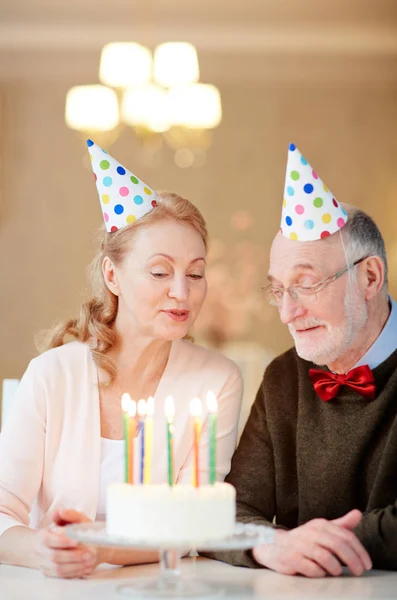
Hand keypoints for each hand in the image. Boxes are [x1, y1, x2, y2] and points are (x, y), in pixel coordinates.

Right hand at [34, 509, 98, 578]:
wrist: (41, 547)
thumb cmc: (58, 531)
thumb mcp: (65, 520)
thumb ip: (66, 515)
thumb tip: (60, 512)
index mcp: (42, 537)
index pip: (49, 540)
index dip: (63, 541)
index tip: (76, 541)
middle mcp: (41, 552)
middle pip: (54, 557)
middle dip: (72, 556)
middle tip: (88, 554)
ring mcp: (44, 564)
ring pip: (58, 569)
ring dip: (75, 567)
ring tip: (89, 562)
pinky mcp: (49, 573)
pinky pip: (61, 576)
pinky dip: (74, 573)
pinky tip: (85, 568)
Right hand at [252, 509, 371, 577]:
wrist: (274, 546)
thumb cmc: (303, 541)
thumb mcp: (323, 530)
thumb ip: (341, 525)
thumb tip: (358, 514)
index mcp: (320, 525)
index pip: (345, 536)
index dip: (359, 551)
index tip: (366, 564)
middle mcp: (310, 532)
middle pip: (337, 545)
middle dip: (352, 560)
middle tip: (358, 571)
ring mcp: (299, 544)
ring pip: (324, 556)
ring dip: (335, 567)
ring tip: (337, 572)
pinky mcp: (290, 557)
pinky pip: (310, 567)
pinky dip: (319, 573)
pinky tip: (320, 573)